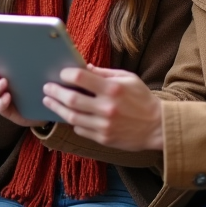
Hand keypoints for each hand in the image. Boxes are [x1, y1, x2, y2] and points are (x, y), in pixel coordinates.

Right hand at [0, 60, 47, 127]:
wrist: (48, 107)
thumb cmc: (41, 86)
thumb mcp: (37, 72)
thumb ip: (32, 62)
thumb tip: (34, 49)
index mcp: (7, 73)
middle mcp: (2, 85)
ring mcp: (4, 98)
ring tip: (4, 83)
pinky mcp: (8, 111)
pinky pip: (1, 107)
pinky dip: (1, 102)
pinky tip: (7, 97)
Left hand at [42, 66, 163, 151]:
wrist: (158, 127)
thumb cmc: (143, 99)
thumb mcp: (128, 79)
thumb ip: (105, 73)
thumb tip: (84, 68)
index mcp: (113, 89)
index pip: (81, 78)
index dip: (67, 74)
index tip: (62, 73)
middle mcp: (107, 108)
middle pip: (71, 99)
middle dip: (55, 92)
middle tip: (47, 88)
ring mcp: (104, 126)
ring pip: (72, 117)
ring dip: (57, 108)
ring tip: (49, 101)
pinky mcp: (104, 138)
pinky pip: (80, 130)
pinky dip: (73, 122)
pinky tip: (68, 115)